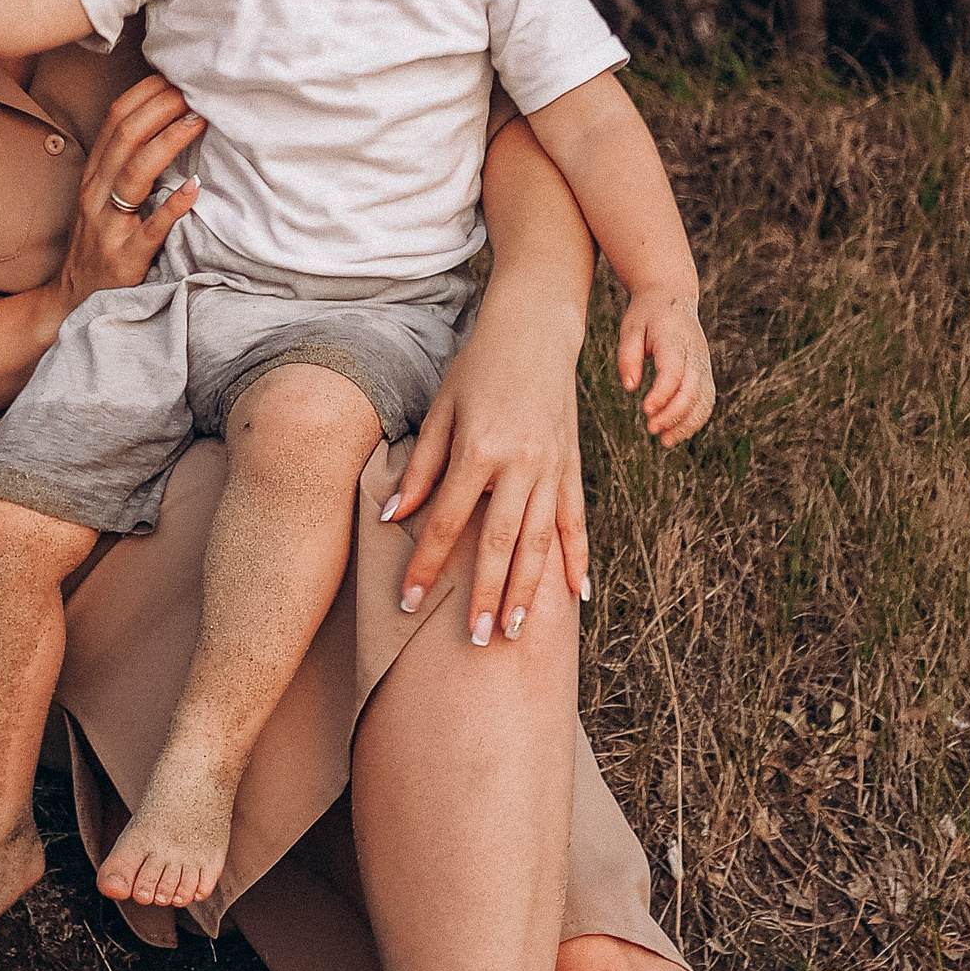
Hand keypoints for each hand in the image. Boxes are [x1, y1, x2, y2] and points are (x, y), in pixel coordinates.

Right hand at [55, 74, 206, 315]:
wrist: (74, 298)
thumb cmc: (99, 241)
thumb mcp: (103, 195)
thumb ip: (127, 162)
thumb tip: (167, 120)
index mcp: (94, 174)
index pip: (115, 120)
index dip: (146, 93)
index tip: (176, 74)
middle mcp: (96, 193)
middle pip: (125, 138)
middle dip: (160, 108)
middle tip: (194, 89)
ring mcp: (108, 225)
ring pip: (135, 174)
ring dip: (168, 142)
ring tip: (198, 121)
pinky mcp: (126, 257)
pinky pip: (151, 228)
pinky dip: (174, 205)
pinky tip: (194, 186)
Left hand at [381, 290, 589, 649]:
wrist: (535, 329)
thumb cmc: (478, 367)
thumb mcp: (441, 408)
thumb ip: (420, 466)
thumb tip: (392, 516)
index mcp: (480, 447)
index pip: (447, 520)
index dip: (426, 563)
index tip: (409, 601)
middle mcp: (521, 462)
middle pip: (500, 541)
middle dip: (487, 595)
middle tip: (476, 641)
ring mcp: (553, 465)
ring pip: (541, 540)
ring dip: (529, 590)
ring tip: (518, 633)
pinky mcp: (573, 464)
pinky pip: (576, 520)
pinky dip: (577, 559)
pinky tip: (576, 596)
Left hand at [621, 288, 715, 445]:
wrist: (672, 297)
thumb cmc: (646, 314)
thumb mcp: (630, 327)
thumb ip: (628, 356)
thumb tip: (630, 388)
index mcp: (675, 338)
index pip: (674, 371)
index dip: (662, 393)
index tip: (645, 410)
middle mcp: (695, 352)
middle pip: (692, 389)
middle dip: (673, 413)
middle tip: (651, 429)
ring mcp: (703, 364)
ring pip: (703, 399)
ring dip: (686, 423)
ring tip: (665, 440)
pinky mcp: (704, 373)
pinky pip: (706, 400)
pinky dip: (695, 420)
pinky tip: (677, 433)